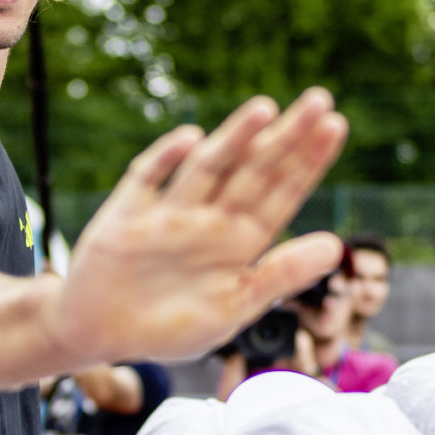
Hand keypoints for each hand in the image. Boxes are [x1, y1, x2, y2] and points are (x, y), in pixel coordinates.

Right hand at [51, 91, 349, 364]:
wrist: (98, 334)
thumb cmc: (169, 327)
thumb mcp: (233, 309)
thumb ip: (280, 276)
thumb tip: (334, 248)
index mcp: (239, 242)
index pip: (282, 194)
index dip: (308, 162)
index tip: (336, 127)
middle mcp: (209, 219)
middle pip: (253, 171)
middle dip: (285, 138)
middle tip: (320, 100)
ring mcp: (169, 213)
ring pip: (208, 168)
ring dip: (235, 138)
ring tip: (266, 109)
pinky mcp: (127, 214)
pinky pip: (147, 178)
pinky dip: (167, 159)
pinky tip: (191, 140)